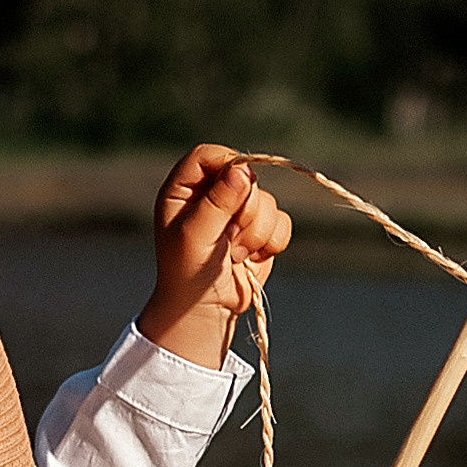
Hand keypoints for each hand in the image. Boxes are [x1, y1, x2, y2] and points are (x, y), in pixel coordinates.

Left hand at [138, 146, 290, 369]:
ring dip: (256, 233)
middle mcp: (211, 195)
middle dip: (245, 211)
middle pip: (246, 176)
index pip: (208, 155)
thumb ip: (217, 201)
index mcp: (183, 190)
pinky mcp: (260, 231)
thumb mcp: (195, 235)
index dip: (227, 164)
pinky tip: (250, 259)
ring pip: (268, 202)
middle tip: (228, 237)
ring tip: (234, 254)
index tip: (237, 185)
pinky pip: (282, 222)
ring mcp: (238, 212)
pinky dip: (271, 243)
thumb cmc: (188, 273)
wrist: (204, 311)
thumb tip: (242, 170)